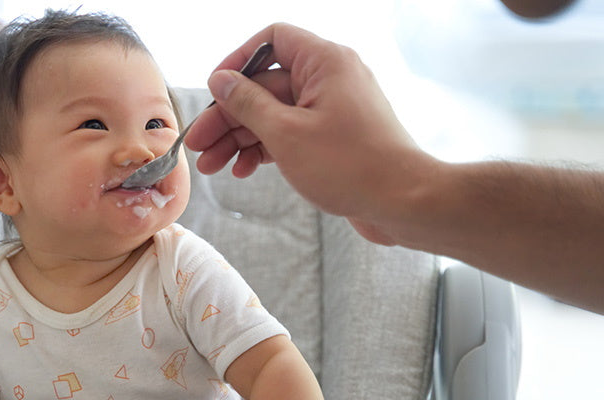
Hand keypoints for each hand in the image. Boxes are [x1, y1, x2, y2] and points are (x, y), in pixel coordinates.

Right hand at [184, 23, 438, 243]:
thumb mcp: (286, 133)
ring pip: (275, 114)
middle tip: (199, 144)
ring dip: (241, 137)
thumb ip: (247, 103)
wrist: (404, 203)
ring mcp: (333, 109)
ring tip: (211, 165)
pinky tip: (242, 169)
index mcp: (324, 62)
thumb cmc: (352, 166)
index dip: (237, 61)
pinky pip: (291, 133)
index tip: (214, 91)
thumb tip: (221, 80)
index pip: (272, 40)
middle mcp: (330, 78)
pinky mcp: (335, 137)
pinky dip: (266, 149)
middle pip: (265, 85)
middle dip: (229, 115)